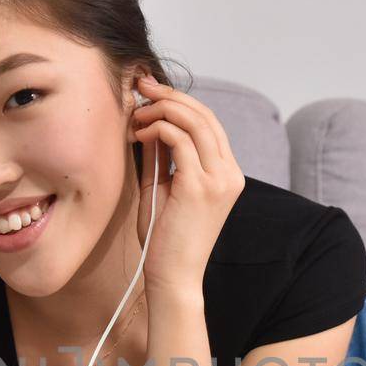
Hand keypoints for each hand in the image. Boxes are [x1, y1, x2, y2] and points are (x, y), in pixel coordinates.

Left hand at [130, 75, 245, 293]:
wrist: (172, 277)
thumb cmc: (165, 238)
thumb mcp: (163, 187)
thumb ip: (161, 155)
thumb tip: (150, 120)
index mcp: (227, 173)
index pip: (209, 122)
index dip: (180, 100)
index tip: (150, 92)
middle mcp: (230, 173)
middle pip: (205, 115)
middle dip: (170, 96)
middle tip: (140, 88)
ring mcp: (219, 180)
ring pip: (194, 122)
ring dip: (160, 111)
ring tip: (136, 116)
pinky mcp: (200, 187)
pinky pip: (180, 141)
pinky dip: (157, 130)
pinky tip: (139, 135)